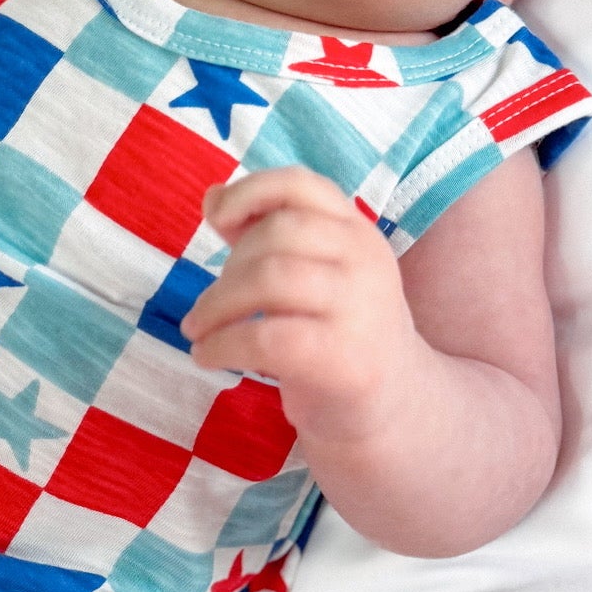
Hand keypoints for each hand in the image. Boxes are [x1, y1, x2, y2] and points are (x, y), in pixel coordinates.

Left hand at [181, 166, 418, 442]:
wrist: (393, 406)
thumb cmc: (338, 331)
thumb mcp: (313, 274)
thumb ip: (265, 233)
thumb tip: (212, 197)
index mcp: (357, 231)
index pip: (303, 185)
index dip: (252, 190)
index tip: (217, 219)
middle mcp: (365, 260)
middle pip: (279, 232)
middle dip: (228, 267)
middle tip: (208, 306)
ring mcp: (360, 308)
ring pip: (271, 278)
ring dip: (216, 304)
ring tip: (197, 329)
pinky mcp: (344, 359)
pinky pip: (267, 338)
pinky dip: (223, 345)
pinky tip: (207, 357)